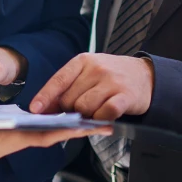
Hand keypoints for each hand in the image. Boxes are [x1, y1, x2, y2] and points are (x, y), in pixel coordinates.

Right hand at [0, 125, 111, 172]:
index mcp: (18, 137)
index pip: (47, 134)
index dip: (66, 129)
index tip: (85, 125)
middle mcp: (26, 137)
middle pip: (58, 132)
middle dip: (81, 129)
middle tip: (106, 125)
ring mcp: (27, 135)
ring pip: (56, 129)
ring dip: (76, 124)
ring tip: (97, 119)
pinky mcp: (25, 131)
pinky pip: (48, 126)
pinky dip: (63, 122)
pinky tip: (74, 115)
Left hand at [28, 53, 153, 119]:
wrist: (146, 76)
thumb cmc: (112, 77)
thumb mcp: (89, 72)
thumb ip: (69, 86)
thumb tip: (46, 108)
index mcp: (83, 61)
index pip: (59, 80)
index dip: (45, 96)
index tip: (35, 109)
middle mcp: (96, 69)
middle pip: (70, 99)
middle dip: (70, 110)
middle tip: (80, 111)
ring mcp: (111, 81)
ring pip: (85, 108)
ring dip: (86, 116)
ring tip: (95, 112)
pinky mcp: (125, 95)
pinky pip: (105, 113)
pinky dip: (101, 120)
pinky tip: (104, 117)